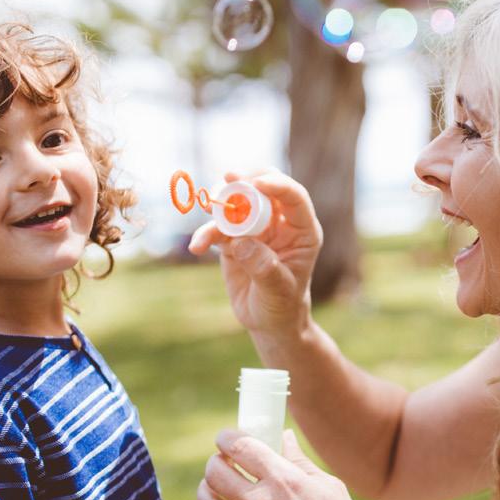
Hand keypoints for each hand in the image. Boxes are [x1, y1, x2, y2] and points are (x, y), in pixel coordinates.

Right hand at [188, 169, 322, 337]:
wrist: (268, 321)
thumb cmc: (282, 306)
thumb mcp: (279, 291)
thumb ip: (264, 267)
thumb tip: (242, 242)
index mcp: (301, 231)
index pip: (294, 197)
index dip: (277, 185)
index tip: (257, 185)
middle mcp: (279, 224)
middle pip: (263, 189)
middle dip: (246, 181)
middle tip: (229, 178)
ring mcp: (255, 230)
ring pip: (237, 203)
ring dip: (221, 202)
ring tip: (208, 207)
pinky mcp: (233, 240)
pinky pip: (217, 229)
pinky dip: (206, 234)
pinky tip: (197, 247)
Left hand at [197, 427, 372, 499]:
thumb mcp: (329, 488)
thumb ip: (299, 461)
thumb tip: (283, 437)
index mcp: (284, 480)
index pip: (239, 446)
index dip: (226, 438)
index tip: (226, 439)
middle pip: (216, 472)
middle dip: (215, 461)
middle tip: (222, 462)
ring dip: (206, 489)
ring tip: (213, 486)